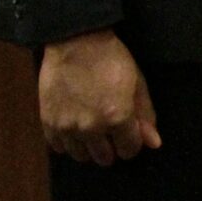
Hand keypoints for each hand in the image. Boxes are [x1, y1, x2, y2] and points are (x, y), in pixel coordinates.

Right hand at [38, 30, 159, 165]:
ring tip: (93, 130)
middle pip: (105, 158)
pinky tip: (74, 129)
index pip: (129, 150)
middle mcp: (91, 128)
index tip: (130, 133)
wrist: (76, 43)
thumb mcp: (137, 84)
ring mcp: (67, 127)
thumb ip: (145, 116)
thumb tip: (153, 143)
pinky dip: (68, 143)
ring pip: (81, 156)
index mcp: (117, 118)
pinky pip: (59, 148)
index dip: (132, 143)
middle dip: (112, 147)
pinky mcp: (48, 122)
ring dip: (90, 147)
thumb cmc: (112, 60)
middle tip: (111, 131)